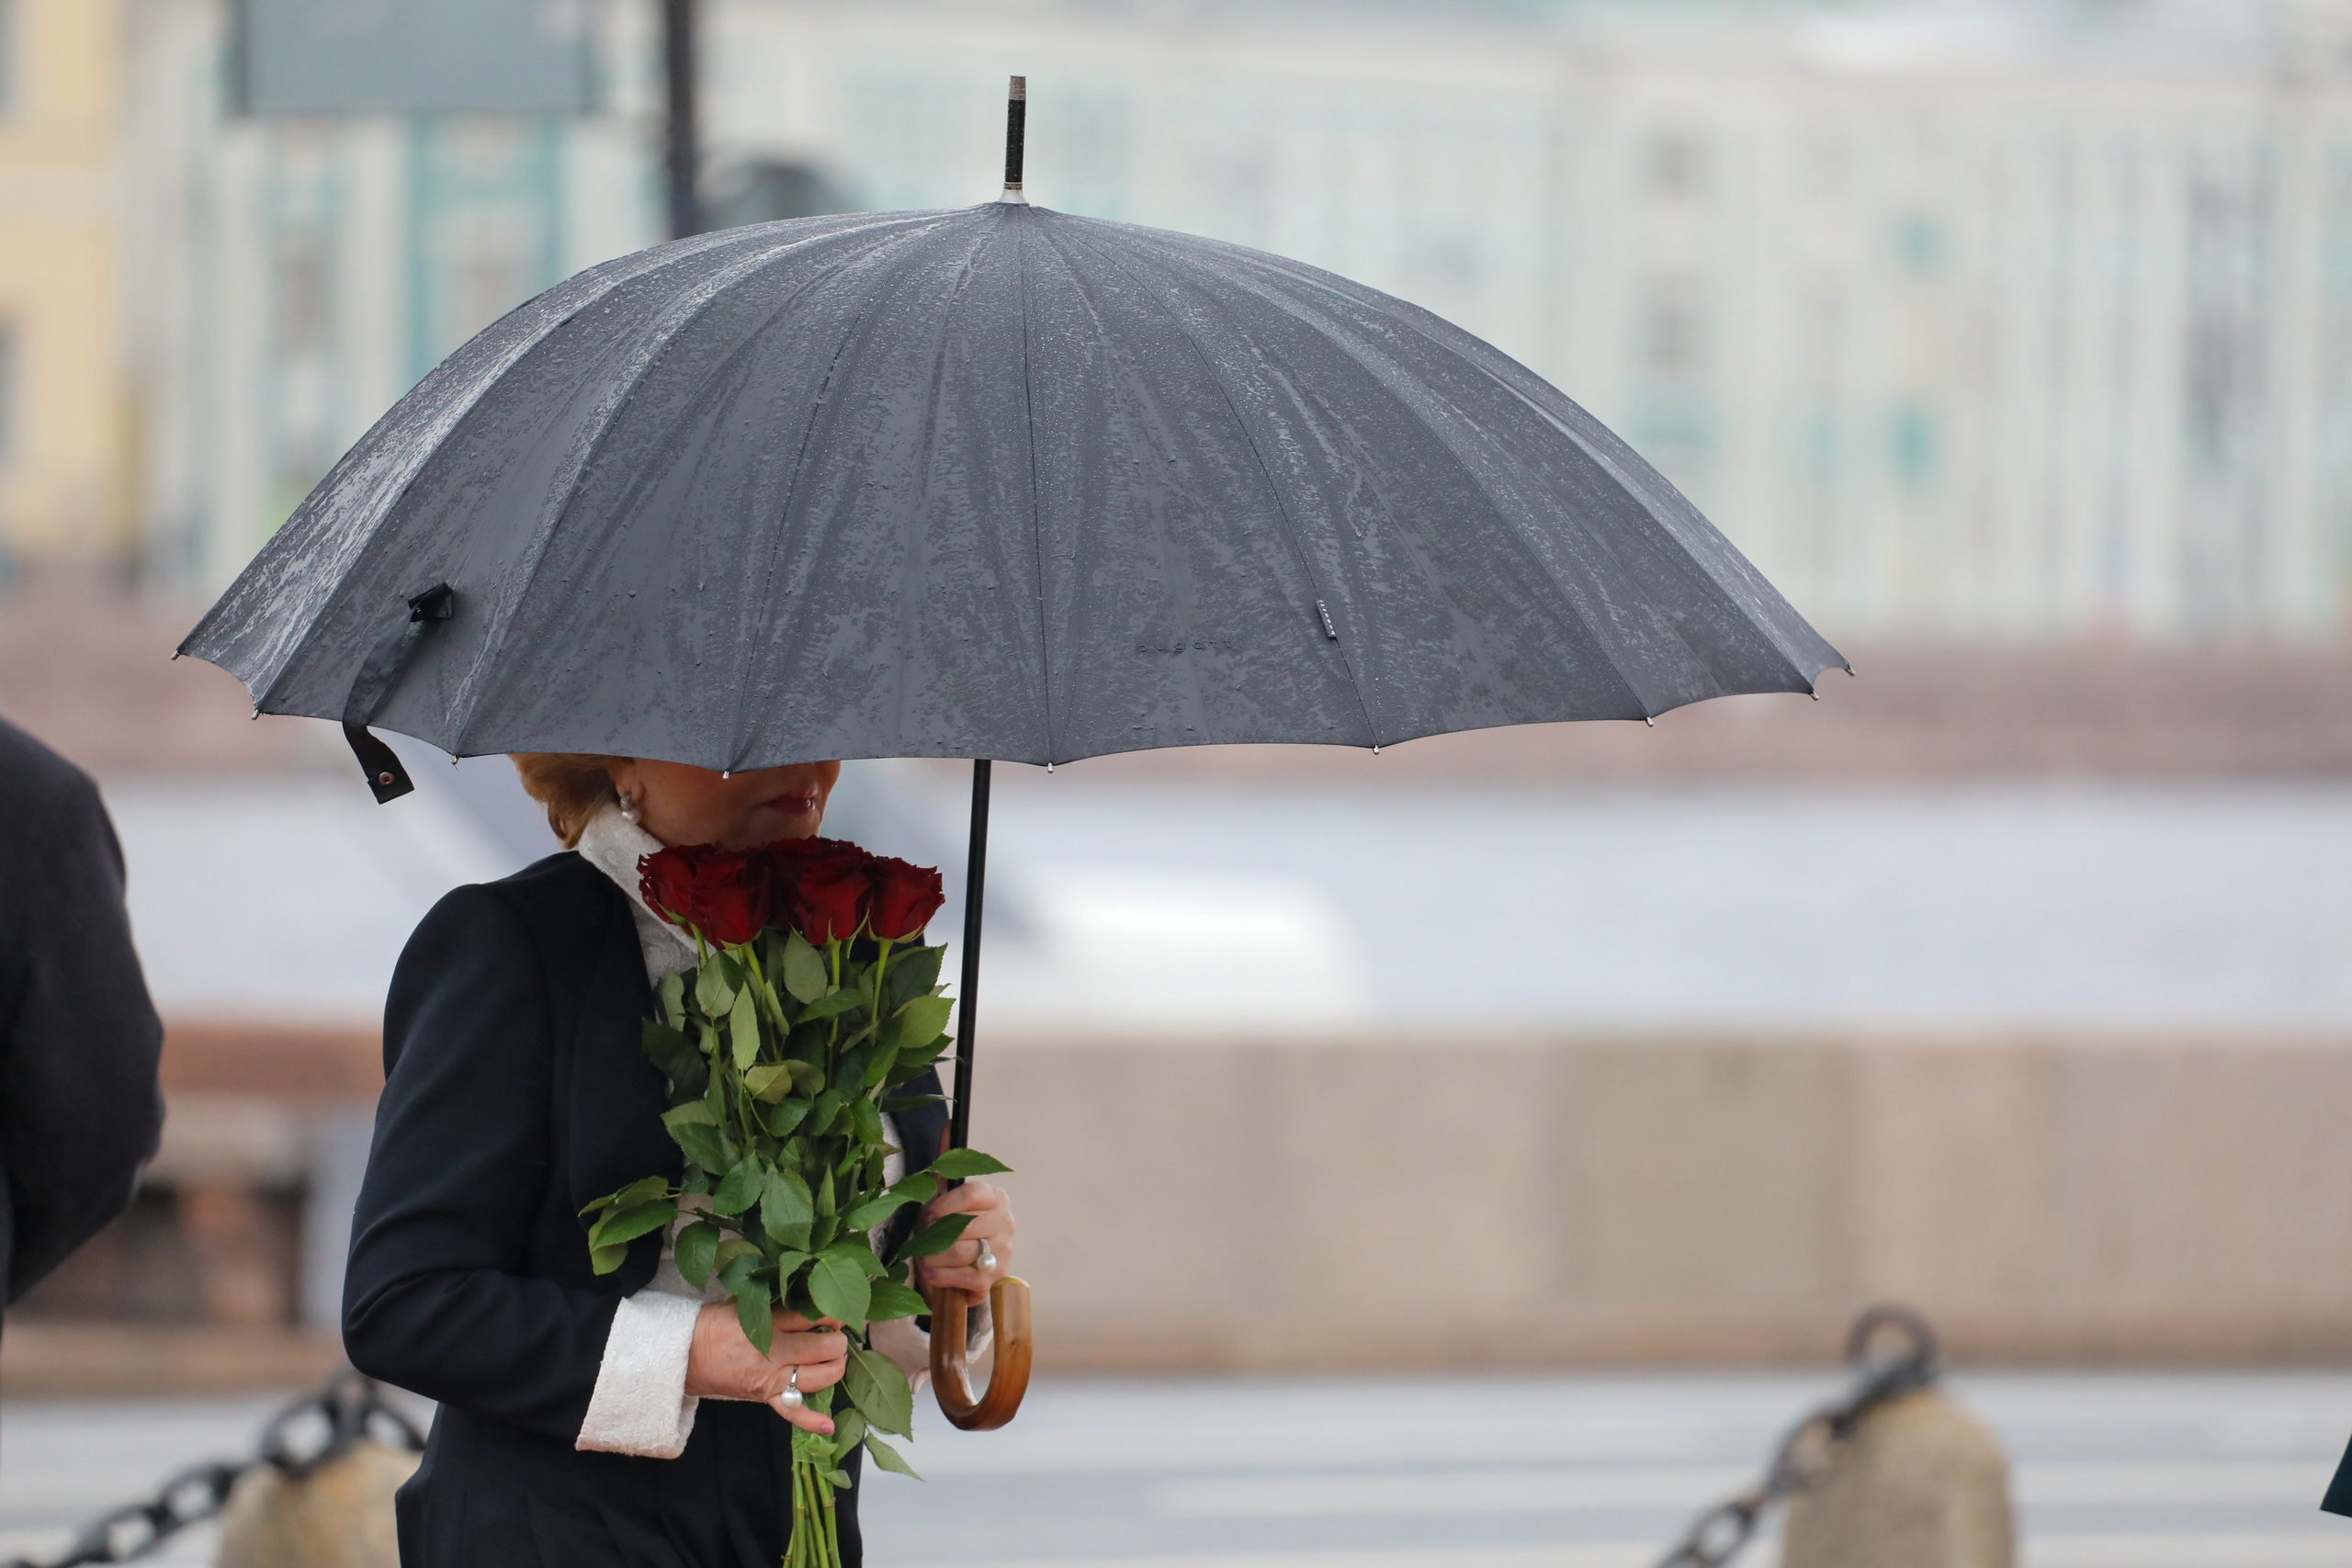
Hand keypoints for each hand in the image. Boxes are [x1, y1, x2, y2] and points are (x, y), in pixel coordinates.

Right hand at [683, 1302, 844, 1433]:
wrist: (688, 1353)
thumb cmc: (718, 1324)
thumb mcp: (747, 1304)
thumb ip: (778, 1303)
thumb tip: (812, 1299)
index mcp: (768, 1324)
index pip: (810, 1317)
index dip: (829, 1315)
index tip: (834, 1314)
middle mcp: (773, 1353)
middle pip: (821, 1348)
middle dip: (837, 1341)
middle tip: (837, 1335)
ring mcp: (770, 1378)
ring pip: (816, 1378)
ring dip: (834, 1369)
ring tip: (836, 1359)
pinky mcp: (765, 1397)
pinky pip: (790, 1412)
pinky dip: (810, 1421)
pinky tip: (828, 1426)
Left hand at [914, 1178, 1014, 1304]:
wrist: (967, 1269)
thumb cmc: (953, 1230)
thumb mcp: (947, 1203)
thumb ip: (943, 1178)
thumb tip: (942, 1145)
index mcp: (996, 1199)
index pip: (972, 1194)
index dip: (945, 1204)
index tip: (928, 1216)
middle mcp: (1005, 1222)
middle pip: (965, 1225)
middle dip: (936, 1234)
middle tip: (921, 1240)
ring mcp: (1002, 1251)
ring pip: (961, 1252)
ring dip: (934, 1257)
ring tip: (923, 1258)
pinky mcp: (995, 1277)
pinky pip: (964, 1277)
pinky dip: (942, 1276)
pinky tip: (930, 1274)